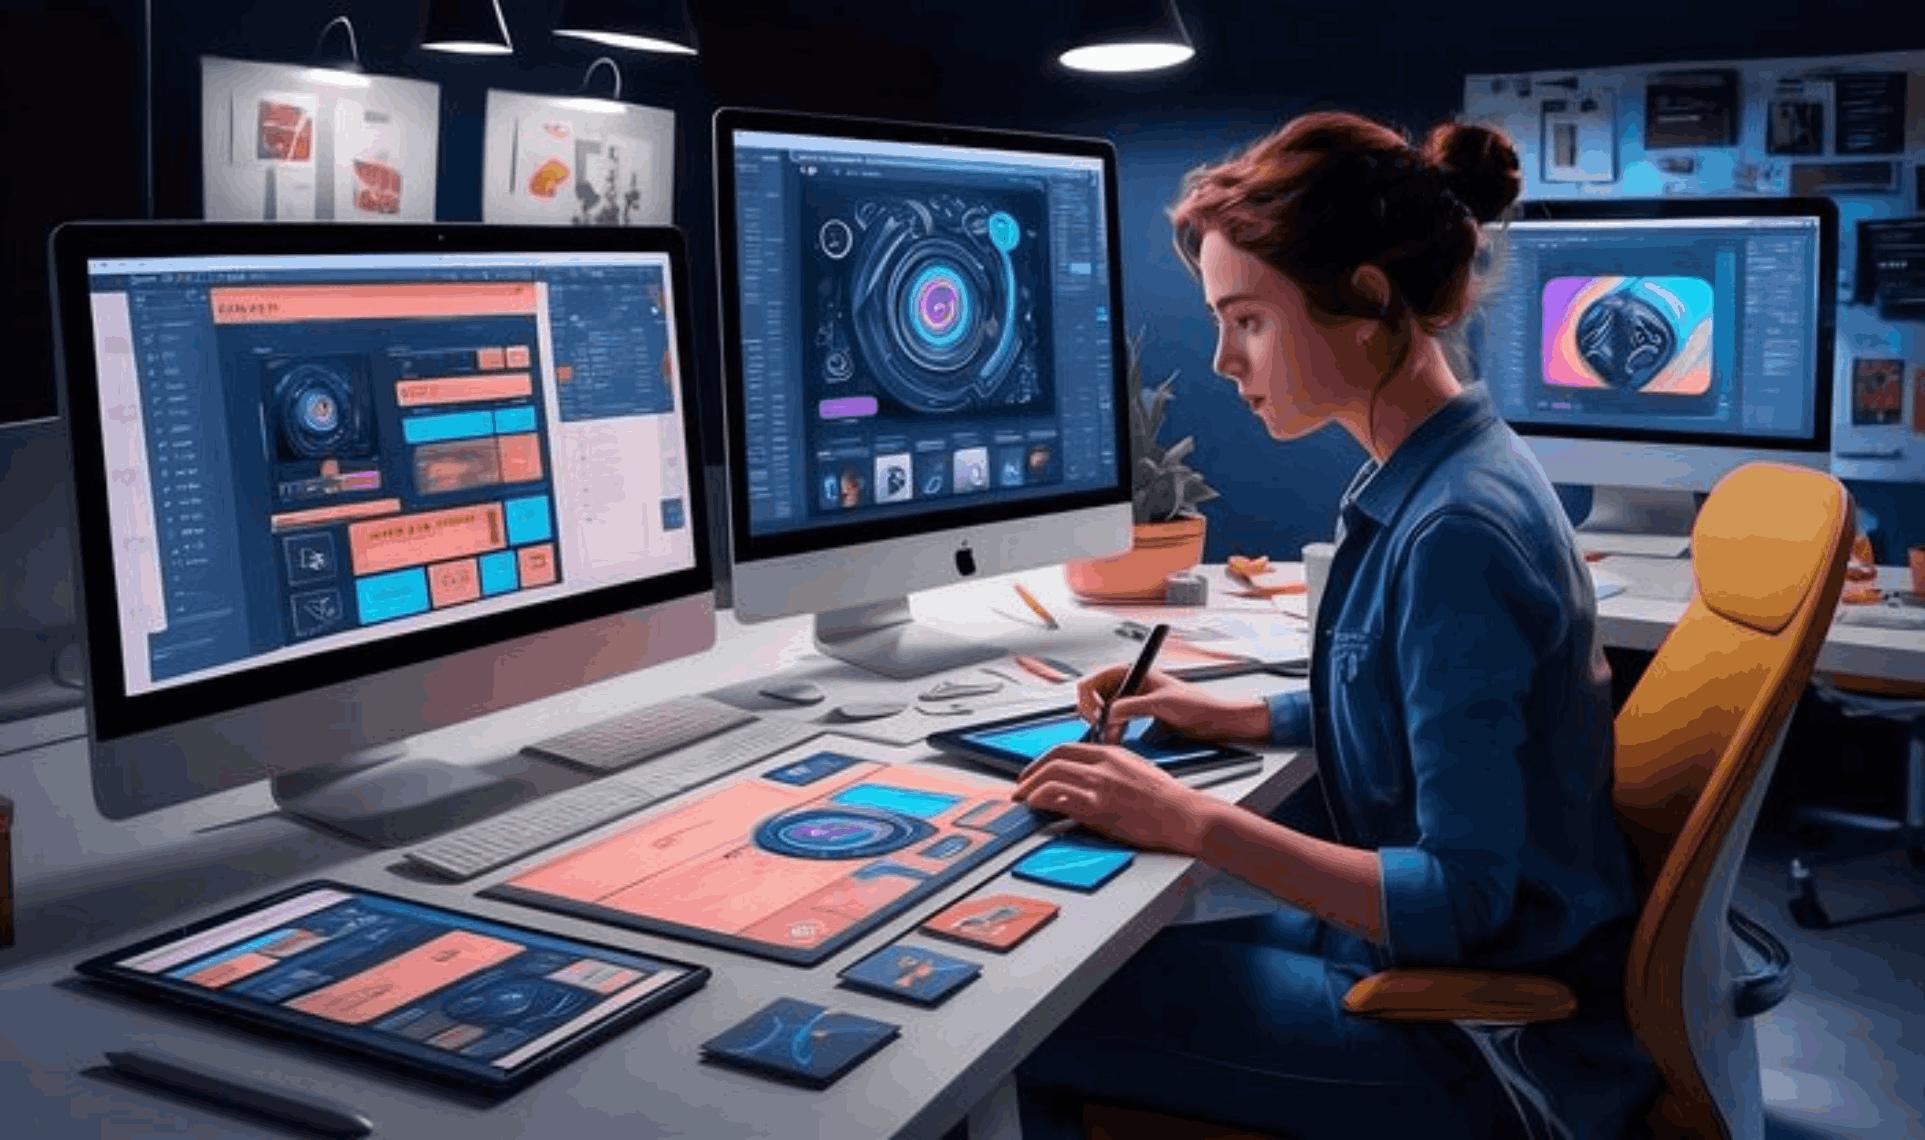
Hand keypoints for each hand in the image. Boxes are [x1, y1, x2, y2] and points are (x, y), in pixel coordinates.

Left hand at [1012, 742, 1217, 855]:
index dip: (1044, 759)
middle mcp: (1103, 765)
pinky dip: (1041, 799)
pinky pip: (1060, 798)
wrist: (1183, 814)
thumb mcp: (1135, 771)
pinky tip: (1036, 805)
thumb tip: (1084, 780)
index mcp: (1112, 753)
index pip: (1066, 748)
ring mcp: (1100, 785)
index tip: (1035, 771)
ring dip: (1030, 787)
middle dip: (1031, 772)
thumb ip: (1109, 770)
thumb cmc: (1165, 798)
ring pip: (1051, 776)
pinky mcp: (1099, 807)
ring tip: (1022, 798)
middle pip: (1054, 759)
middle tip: (1021, 785)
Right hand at [1075, 665, 1269, 745]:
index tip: (1094, 715)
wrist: (1214, 720)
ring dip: (1102, 725)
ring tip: (1111, 737)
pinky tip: (1117, 738)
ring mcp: (1132, 699)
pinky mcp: (1137, 714)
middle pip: (1094, 696)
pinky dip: (1112, 731)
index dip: (1089, 698)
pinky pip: (1114, 721)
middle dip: (1094, 713)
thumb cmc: (1197, 704)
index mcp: (1134, 672)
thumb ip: (1133, 706)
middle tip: (1101, 728)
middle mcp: (1130, 683)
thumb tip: (1109, 712)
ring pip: (1103, 711)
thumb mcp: (1162, 703)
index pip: (1095, 679)